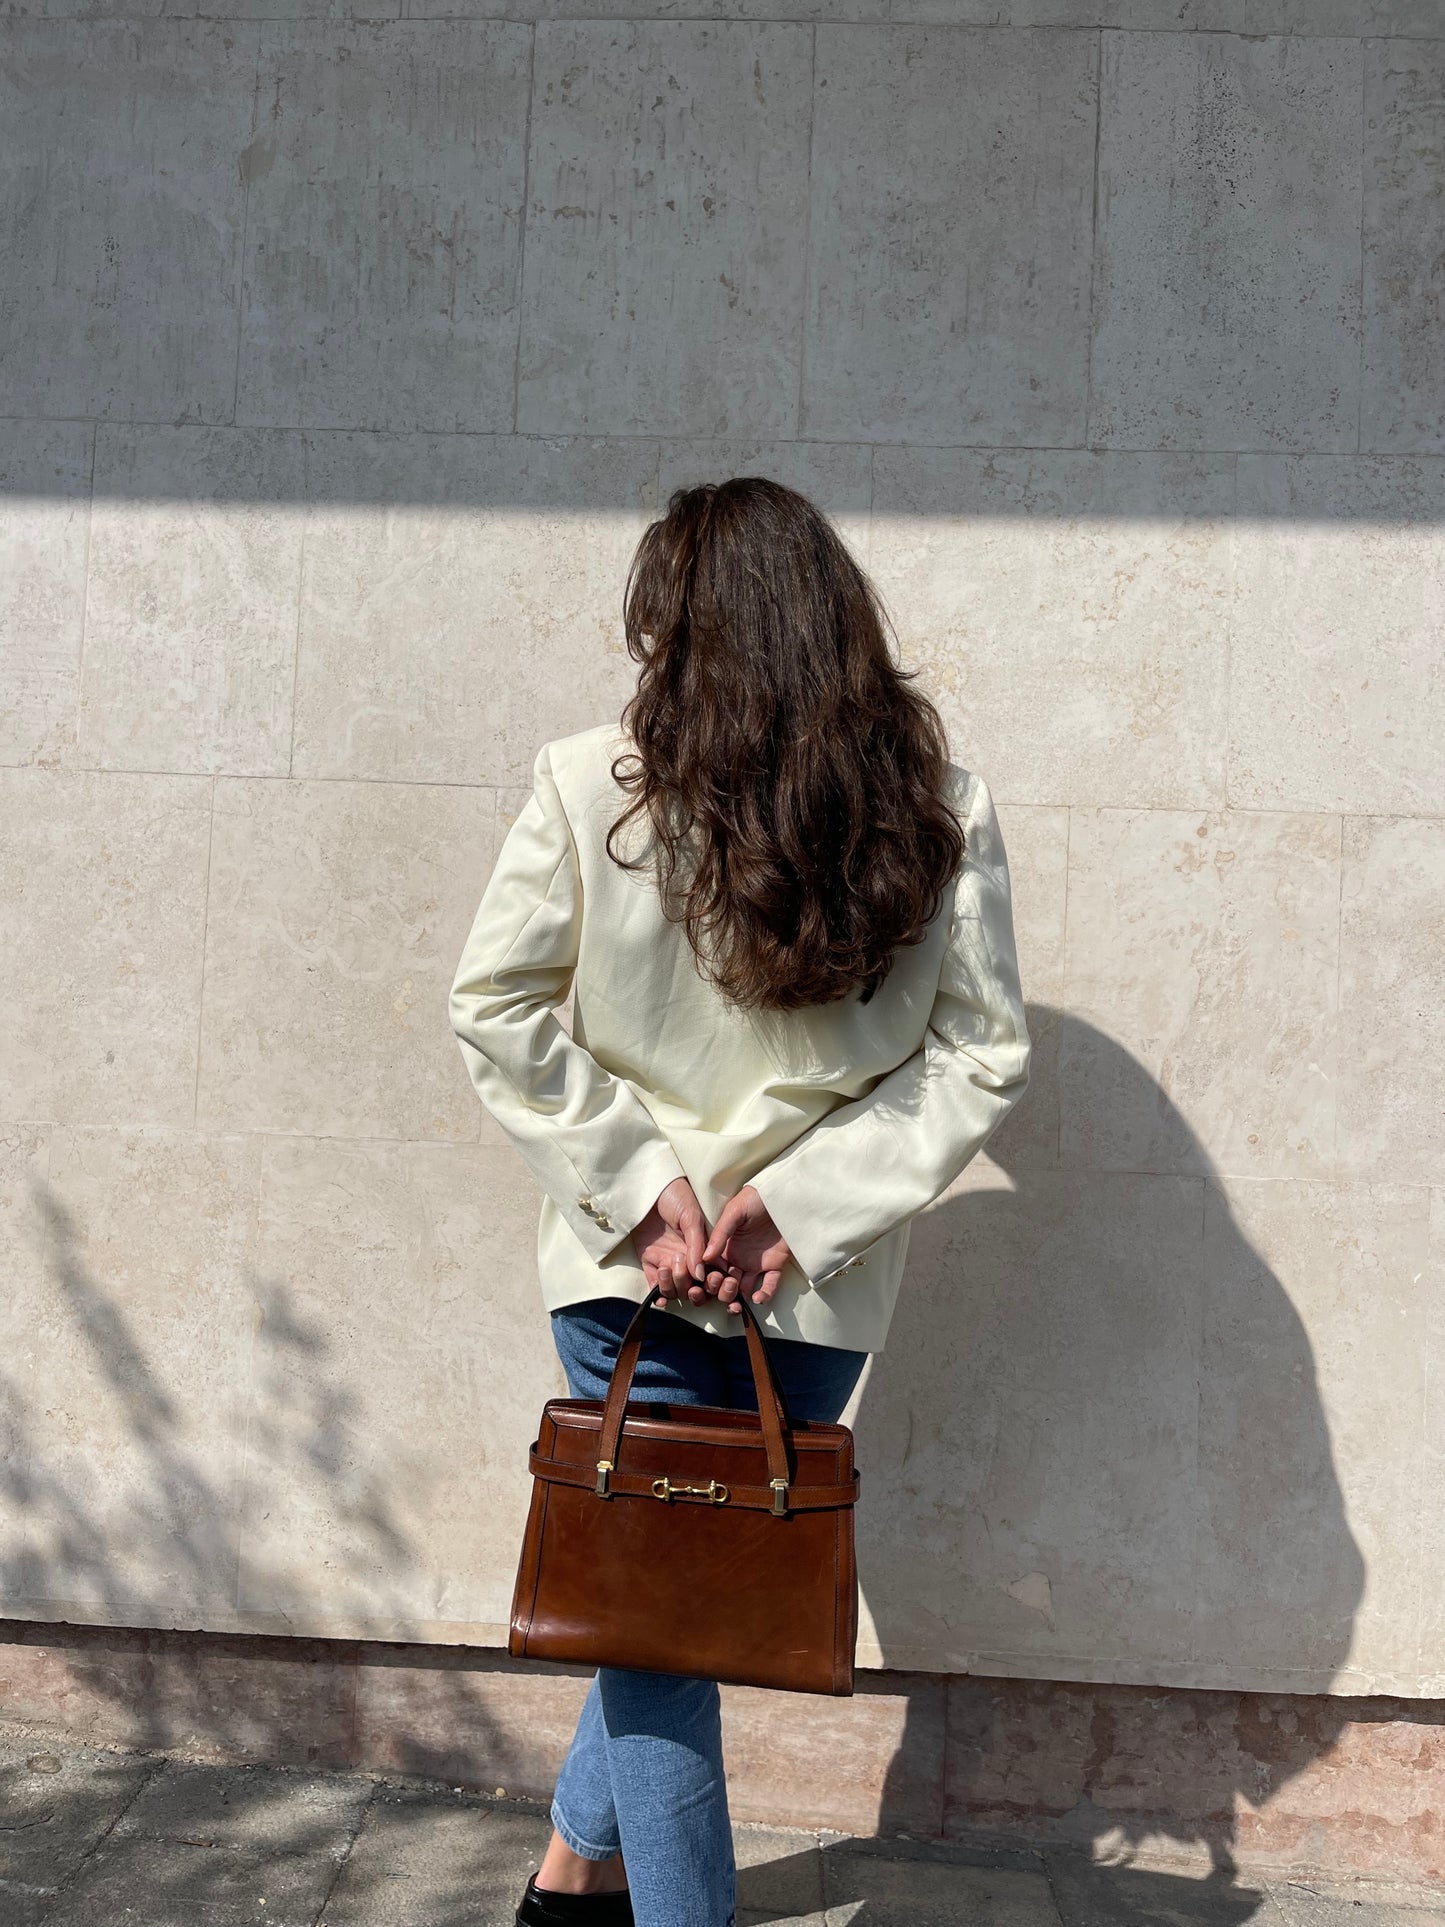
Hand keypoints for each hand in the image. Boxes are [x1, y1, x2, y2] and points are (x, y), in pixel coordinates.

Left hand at [632, 1177, 711, 1305]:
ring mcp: (669, 1262)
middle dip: (694, 1290)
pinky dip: (657, 1294)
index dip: (715, 1284)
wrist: (647, 1187)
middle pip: (695, 1288)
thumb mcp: (691, 1217)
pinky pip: (655, 1286)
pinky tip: (658, 1291)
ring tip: (667, 1266)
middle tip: (689, 1278)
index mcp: (703, 1249)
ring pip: (676, 1290)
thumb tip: (701, 1275)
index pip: (713, 1275)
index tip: (712, 1281)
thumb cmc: (674, 1196)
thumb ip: (697, 1245)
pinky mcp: (650, 1262)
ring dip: (673, 1286)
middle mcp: (688, 1259)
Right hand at [700, 1185, 790, 1314]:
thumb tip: (704, 1257)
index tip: (708, 1282)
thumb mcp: (734, 1212)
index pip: (711, 1268)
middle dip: (722, 1291)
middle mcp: (737, 1258)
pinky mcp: (774, 1266)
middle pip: (724, 1283)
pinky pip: (769, 1285)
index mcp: (723, 1246)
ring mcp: (755, 1264)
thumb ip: (720, 1234)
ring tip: (738, 1301)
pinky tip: (758, 1298)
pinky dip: (764, 1295)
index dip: (708, 1278)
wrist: (783, 1194)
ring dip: (739, 1298)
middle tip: (726, 1289)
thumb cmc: (755, 1198)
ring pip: (744, 1289)